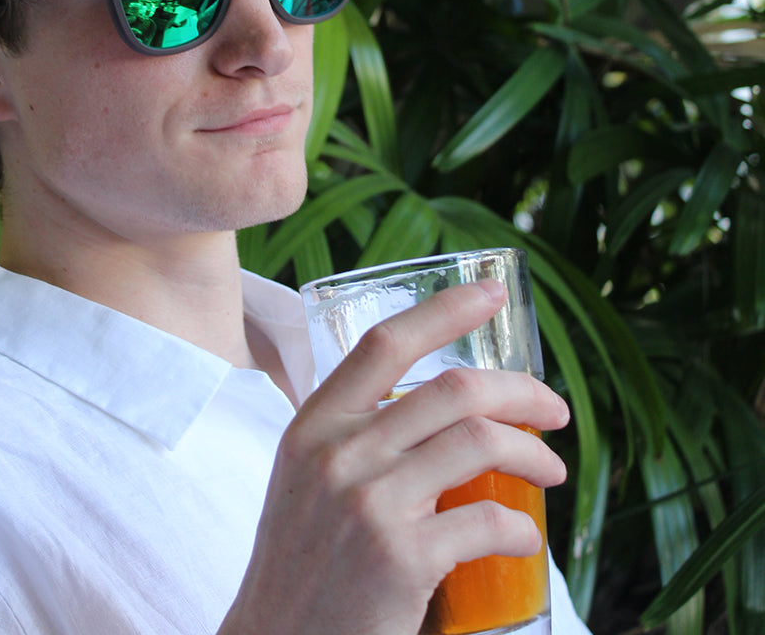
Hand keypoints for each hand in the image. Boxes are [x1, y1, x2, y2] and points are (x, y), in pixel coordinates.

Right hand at [218, 280, 569, 634]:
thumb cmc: (300, 560)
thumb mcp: (306, 478)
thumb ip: (353, 436)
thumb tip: (433, 411)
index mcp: (314, 424)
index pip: (383, 343)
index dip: (443, 309)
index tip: (490, 293)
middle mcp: (339, 452)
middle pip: (453, 389)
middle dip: (522, 391)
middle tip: (553, 410)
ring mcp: (370, 503)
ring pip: (479, 442)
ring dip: (534, 453)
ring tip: (551, 470)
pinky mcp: (401, 559)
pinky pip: (487, 521)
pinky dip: (523, 528)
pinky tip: (527, 538)